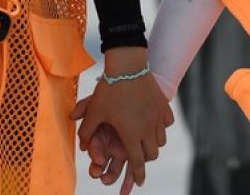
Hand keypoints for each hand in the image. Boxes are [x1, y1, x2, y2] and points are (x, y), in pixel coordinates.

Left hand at [72, 50, 173, 189]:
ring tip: (146, 140)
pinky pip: (167, 123)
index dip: (137, 175)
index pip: (137, 162)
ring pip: (160, 140)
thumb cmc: (109, 90)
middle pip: (151, 154)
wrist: (129, 65)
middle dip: (144, 158)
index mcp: (131, 134)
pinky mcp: (164, 105)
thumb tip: (81, 146)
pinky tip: (154, 123)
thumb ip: (86, 131)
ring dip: (153, 143)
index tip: (139, 183)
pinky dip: (161, 127)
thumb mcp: (94, 111)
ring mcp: (158, 117)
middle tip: (139, 157)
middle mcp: (148, 129)